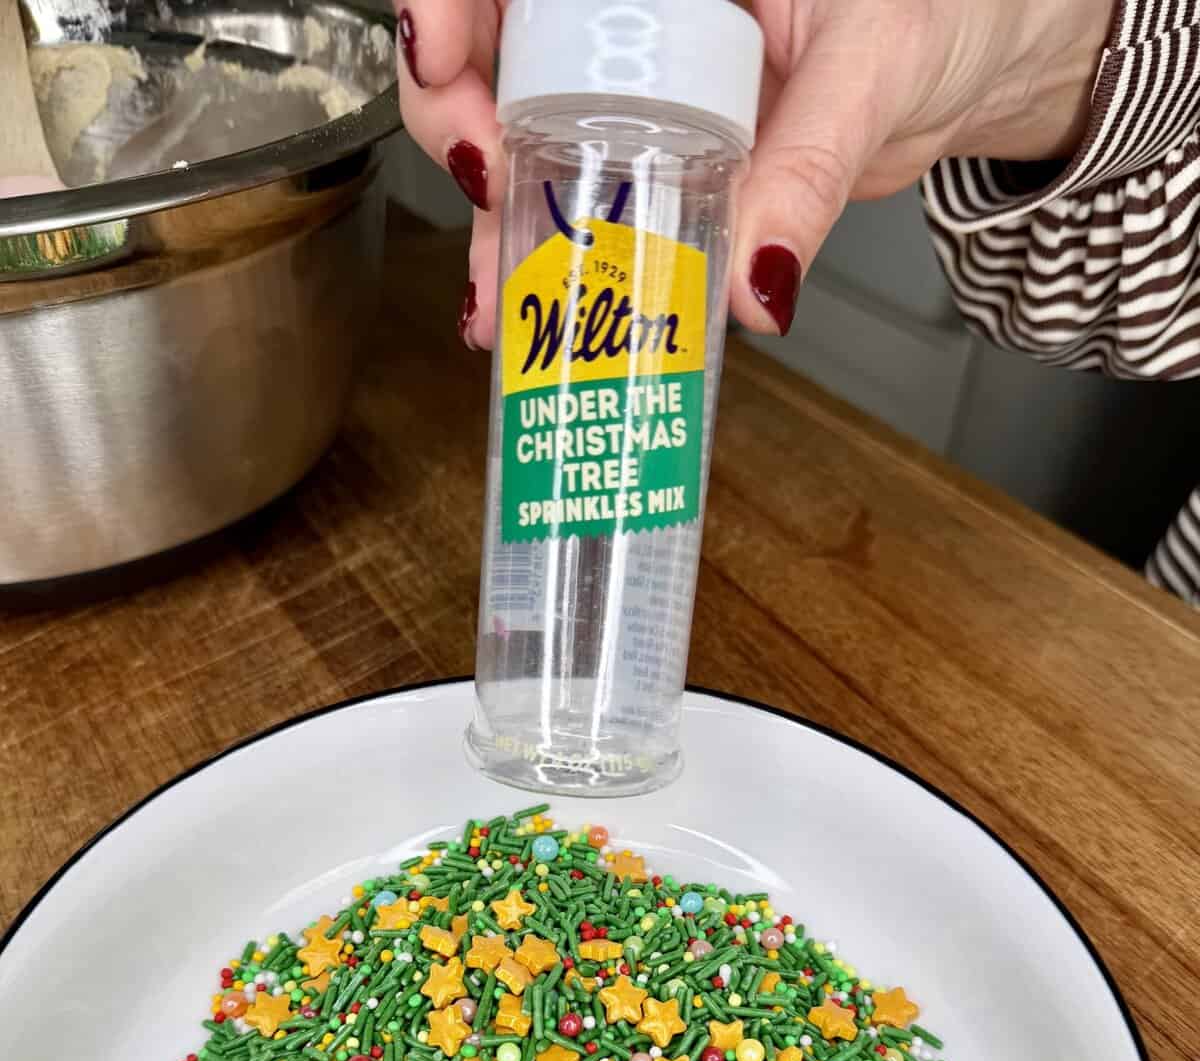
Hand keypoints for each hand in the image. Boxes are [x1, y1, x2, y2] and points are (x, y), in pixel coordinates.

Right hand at [395, 0, 1114, 346]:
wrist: (977, 60)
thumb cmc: (944, 5)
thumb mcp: (875, 65)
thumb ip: (812, 165)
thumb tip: (757, 279)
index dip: (449, 5)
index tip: (442, 55)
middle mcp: (629, 6)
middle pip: (491, 49)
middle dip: (461, 120)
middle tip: (488, 184)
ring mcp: (635, 82)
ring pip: (523, 137)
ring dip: (498, 225)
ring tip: (501, 302)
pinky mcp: (655, 154)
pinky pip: (583, 202)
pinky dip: (551, 263)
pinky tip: (534, 316)